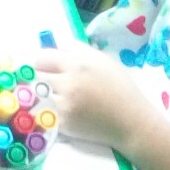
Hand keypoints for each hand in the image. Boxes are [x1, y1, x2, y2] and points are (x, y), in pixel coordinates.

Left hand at [36, 45, 160, 154]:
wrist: (132, 122)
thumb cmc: (120, 88)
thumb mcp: (102, 59)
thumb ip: (77, 49)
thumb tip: (57, 45)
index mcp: (76, 64)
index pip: (41, 58)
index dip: (42, 61)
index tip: (45, 65)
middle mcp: (67, 83)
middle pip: (37, 76)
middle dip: (42, 77)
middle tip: (49, 80)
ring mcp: (63, 105)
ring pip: (41, 95)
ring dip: (47, 94)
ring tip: (61, 96)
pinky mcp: (63, 123)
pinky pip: (48, 112)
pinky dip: (54, 111)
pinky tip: (68, 111)